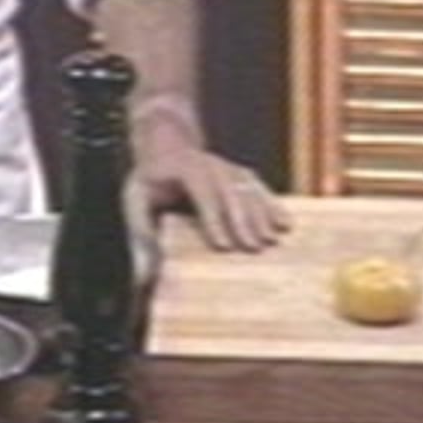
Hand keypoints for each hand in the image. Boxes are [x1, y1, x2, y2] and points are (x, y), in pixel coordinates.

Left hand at [129, 134, 290, 253]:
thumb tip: (142, 279)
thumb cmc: (151, 180)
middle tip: (254, 248)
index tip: (223, 245)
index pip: (200, 190)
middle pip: (229, 189)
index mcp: (182, 168)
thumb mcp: (136, 202)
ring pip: (247, 187)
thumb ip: (141, 237)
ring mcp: (226, 167)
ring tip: (273, 239)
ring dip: (262, 213)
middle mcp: (208, 164)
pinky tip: (286, 223)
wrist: (166, 143)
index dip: (212, 217)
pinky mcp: (239, 174)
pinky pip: (258, 187)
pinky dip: (273, 204)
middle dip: (242, 219)